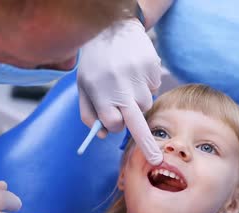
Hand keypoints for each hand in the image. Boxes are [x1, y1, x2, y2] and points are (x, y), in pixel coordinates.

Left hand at [78, 19, 162, 165]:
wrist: (113, 26)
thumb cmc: (95, 61)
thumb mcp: (83, 86)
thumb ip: (88, 113)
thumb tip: (102, 135)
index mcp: (100, 93)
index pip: (114, 124)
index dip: (114, 123)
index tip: (114, 121)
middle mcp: (121, 87)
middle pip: (137, 124)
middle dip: (147, 145)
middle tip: (155, 160)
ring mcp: (140, 78)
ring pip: (146, 105)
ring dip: (138, 102)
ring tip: (126, 83)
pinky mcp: (153, 68)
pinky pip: (153, 88)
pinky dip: (146, 85)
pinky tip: (135, 71)